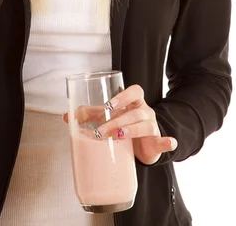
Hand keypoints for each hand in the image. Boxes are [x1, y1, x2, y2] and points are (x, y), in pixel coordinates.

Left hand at [63, 84, 177, 164]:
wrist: (142, 144)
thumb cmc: (123, 125)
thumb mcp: (108, 117)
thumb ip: (89, 114)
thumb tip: (66, 117)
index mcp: (134, 102)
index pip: (134, 91)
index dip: (123, 96)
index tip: (109, 104)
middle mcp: (145, 112)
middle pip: (135, 111)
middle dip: (117, 120)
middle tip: (100, 131)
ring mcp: (152, 127)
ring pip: (146, 125)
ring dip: (132, 130)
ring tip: (118, 136)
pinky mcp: (157, 143)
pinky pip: (164, 141)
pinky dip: (167, 142)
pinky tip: (168, 142)